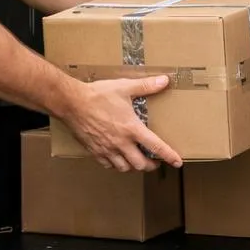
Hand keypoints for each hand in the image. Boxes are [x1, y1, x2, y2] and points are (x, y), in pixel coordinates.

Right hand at [60, 75, 183, 171]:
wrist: (72, 102)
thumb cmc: (98, 95)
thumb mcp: (124, 87)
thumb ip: (146, 86)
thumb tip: (164, 81)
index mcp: (131, 128)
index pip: (156, 147)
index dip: (169, 156)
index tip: (178, 162)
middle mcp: (121, 143)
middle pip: (141, 164)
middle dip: (150, 165)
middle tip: (154, 162)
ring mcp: (107, 149)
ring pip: (125, 168)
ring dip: (133, 166)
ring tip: (137, 161)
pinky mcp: (94, 151)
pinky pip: (108, 165)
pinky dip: (115, 164)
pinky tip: (117, 158)